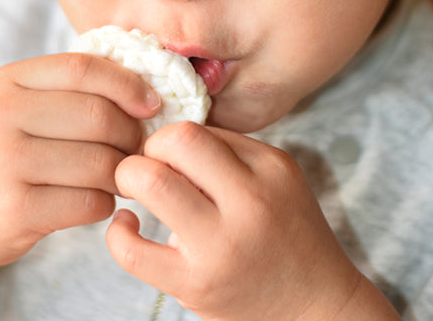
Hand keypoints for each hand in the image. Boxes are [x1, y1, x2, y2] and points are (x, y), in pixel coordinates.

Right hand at [0, 52, 159, 270]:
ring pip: (101, 163)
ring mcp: (6, 164)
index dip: (128, 85)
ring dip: (123, 172)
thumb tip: (147, 94)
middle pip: (99, 117)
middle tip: (138, 147)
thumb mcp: (24, 103)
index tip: (152, 104)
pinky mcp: (16, 210)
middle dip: (132, 134)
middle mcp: (2, 116)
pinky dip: (105, 202)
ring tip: (119, 174)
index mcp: (10, 81)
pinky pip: (91, 202)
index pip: (84, 68)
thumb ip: (75, 88)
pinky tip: (94, 199)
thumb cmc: (5, 148)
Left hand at [107, 122, 374, 320]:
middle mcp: (249, 202)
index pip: (196, 129)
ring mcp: (221, 246)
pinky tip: (128, 224)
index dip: (168, 136)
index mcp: (269, 169)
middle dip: (146, 148)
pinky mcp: (197, 286)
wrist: (314, 305)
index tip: (167, 154)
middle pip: (175, 143)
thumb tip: (170, 138)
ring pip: (153, 183)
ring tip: (135, 190)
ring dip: (129, 177)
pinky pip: (134, 252)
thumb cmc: (288, 231)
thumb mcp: (276, 176)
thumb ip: (229, 149)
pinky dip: (117, 232)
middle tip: (147, 166)